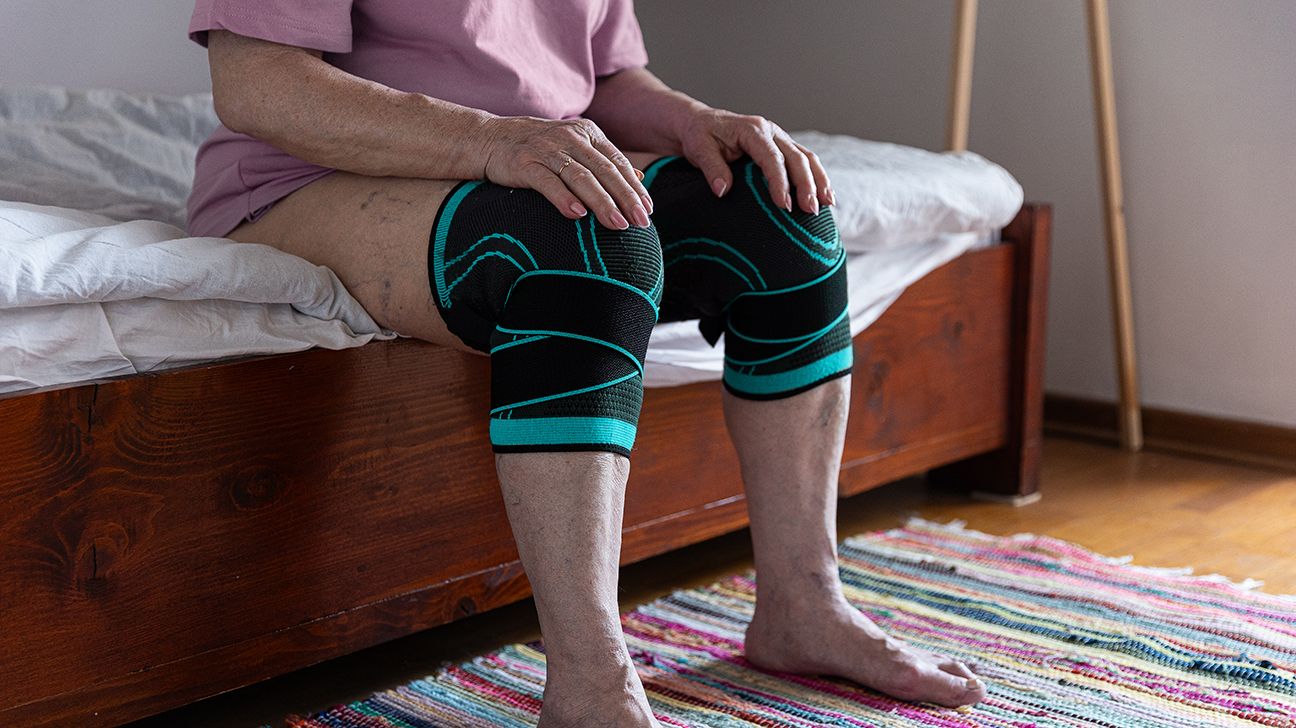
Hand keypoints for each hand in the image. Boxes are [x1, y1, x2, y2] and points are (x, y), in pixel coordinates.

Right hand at [480, 116, 652, 229]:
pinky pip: (547, 181)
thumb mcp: (575, 148)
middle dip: (625, 198)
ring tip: (617, 224)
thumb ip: (605, 161)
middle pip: (604, 170)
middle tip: (641, 222)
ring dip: (601, 202)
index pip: (617, 162)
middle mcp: (570, 138)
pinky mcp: (523, 162)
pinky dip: (563, 198)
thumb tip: (639, 179)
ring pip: (580, 177)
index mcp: (587, 133)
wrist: (488, 138)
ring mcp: (546, 149)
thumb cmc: (538, 149)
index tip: (648, 211)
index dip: (634, 187)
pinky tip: (577, 214)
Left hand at [675, 108, 832, 214]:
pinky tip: (825, 194)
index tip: (784, 205)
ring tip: (827, 204)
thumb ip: (712, 168)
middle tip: (811, 210)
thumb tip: (723, 190)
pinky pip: (806, 160)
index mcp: (752, 130)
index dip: (780, 182)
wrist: (700, 122)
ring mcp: (779, 138)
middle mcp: (771, 131)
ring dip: (819, 181)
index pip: (772, 158)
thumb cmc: (700, 136)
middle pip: (797, 157)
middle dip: (806, 185)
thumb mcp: (699, 149)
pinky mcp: (783, 146)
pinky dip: (817, 177)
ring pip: (807, 157)